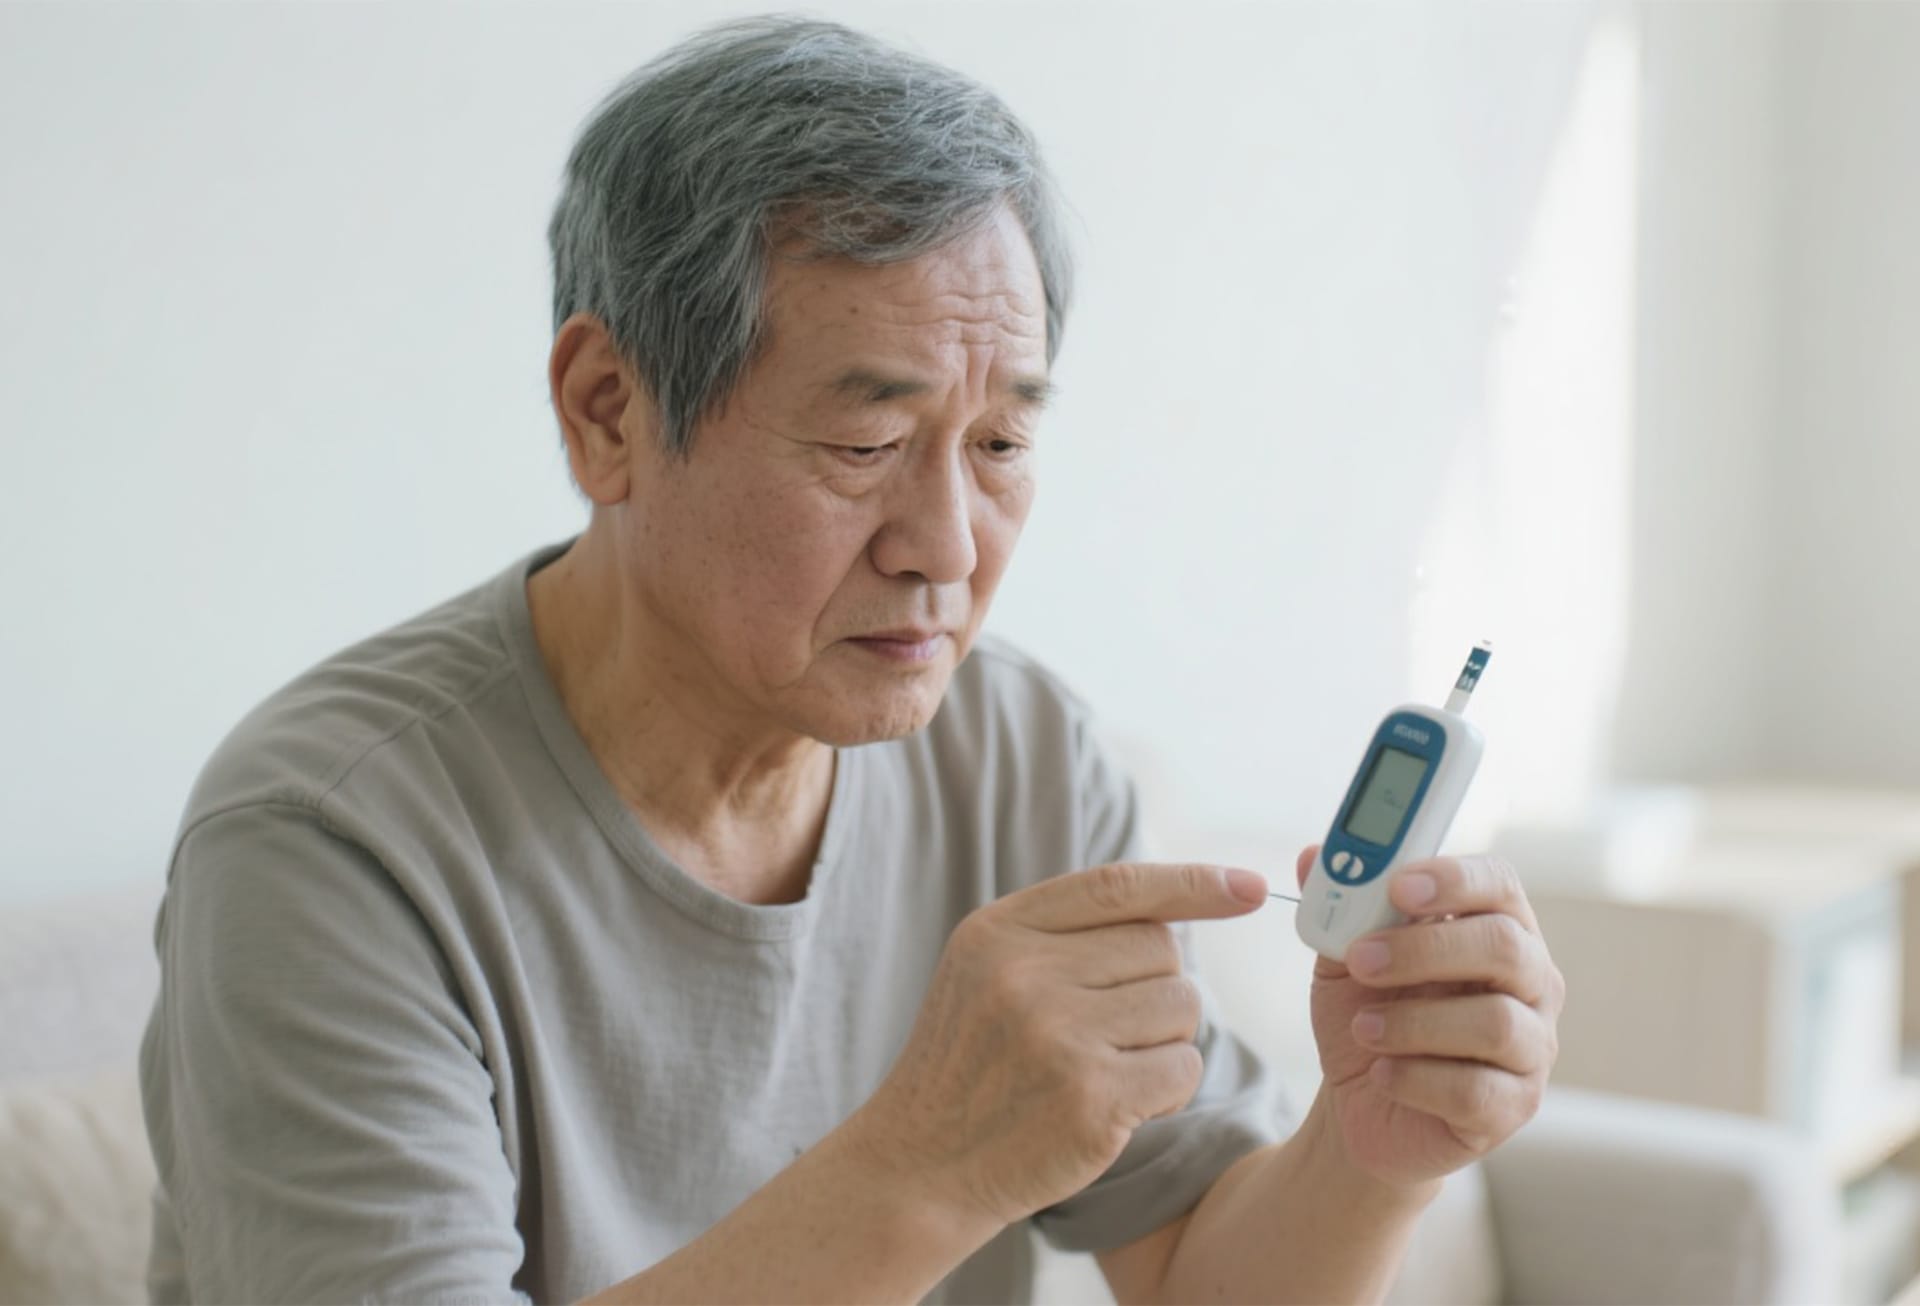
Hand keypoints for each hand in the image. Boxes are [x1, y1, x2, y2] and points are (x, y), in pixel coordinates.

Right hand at [850, 861, 1268, 1227]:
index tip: (1249, 886)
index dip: (1191, 882)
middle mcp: (1025, 974)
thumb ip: (1063, 933)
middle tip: (1105, 1033)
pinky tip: (1119, 1106)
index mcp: (999, 931)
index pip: (1118, 887)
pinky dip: (1169, 1090)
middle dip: (1156, 989)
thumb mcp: (985, 972)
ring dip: (1165, 1042)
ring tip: (1105, 1069)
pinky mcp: (1090, 1098)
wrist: (921, 1166)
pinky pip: (1183, 1069)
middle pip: (1162, 950)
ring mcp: (1057, 1036)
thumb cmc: (970, 1066)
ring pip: (1181, 1007)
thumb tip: (1183, 907)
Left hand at [1296, 847, 1564, 1188]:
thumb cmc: (1369, 1016)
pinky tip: (1381, 1073)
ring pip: (1495, 1022)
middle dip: (1424, 949)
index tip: (1397, 887)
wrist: (1362, 1101)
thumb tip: (1315, 857)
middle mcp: (1529, 982)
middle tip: (1361, 959)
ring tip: (1364, 1028)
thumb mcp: (1344, 958)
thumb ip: (1340, 908)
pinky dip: (1416, 1079)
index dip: (1453, 879)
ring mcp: (1531, 1046)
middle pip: (1504, 946)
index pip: (1498, 883)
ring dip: (1415, 1022)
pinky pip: (1477, 1091)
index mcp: (1494, 926)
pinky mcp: (1514, 1106)